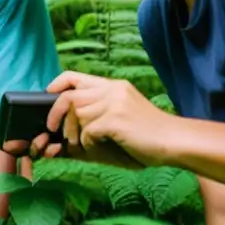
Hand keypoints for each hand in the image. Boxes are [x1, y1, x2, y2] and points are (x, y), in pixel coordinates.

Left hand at [28, 72, 171, 168]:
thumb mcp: (115, 124)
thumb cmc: (146, 139)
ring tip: (85, 146)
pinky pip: (88, 132)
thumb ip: (89, 124)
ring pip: (76, 116)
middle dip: (55, 117)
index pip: (74, 76)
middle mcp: (112, 90)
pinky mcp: (116, 119)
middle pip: (68, 98)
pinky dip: (88, 144)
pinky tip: (102, 147)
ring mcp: (115, 103)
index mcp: (113, 87)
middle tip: (54, 133)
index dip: (56, 86)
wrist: (175, 143)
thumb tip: (55, 137)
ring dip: (74, 135)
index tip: (48, 98)